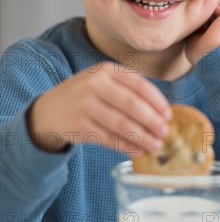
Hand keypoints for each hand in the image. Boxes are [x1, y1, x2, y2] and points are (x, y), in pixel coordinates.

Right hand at [27, 62, 171, 153]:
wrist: (50, 110)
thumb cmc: (88, 96)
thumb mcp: (105, 82)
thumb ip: (129, 91)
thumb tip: (162, 114)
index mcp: (106, 70)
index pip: (138, 84)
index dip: (156, 101)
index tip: (168, 115)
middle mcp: (94, 84)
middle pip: (131, 105)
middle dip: (152, 121)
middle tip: (165, 132)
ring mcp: (85, 106)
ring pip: (121, 124)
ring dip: (142, 137)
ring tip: (156, 146)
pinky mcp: (79, 127)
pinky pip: (109, 139)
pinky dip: (126, 147)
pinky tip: (138, 151)